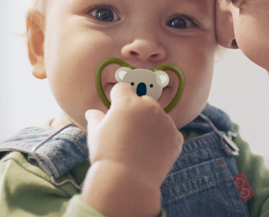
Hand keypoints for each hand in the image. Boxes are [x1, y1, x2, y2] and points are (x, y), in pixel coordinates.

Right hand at [82, 82, 182, 215]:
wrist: (126, 181)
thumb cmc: (107, 156)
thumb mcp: (95, 134)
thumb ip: (96, 118)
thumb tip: (92, 113)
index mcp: (127, 102)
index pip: (123, 88)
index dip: (118, 98)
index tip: (116, 108)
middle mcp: (149, 107)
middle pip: (144, 100)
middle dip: (137, 111)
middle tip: (128, 130)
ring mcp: (165, 121)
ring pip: (158, 117)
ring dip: (152, 124)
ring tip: (140, 144)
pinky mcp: (176, 137)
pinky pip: (170, 133)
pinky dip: (163, 139)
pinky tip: (152, 152)